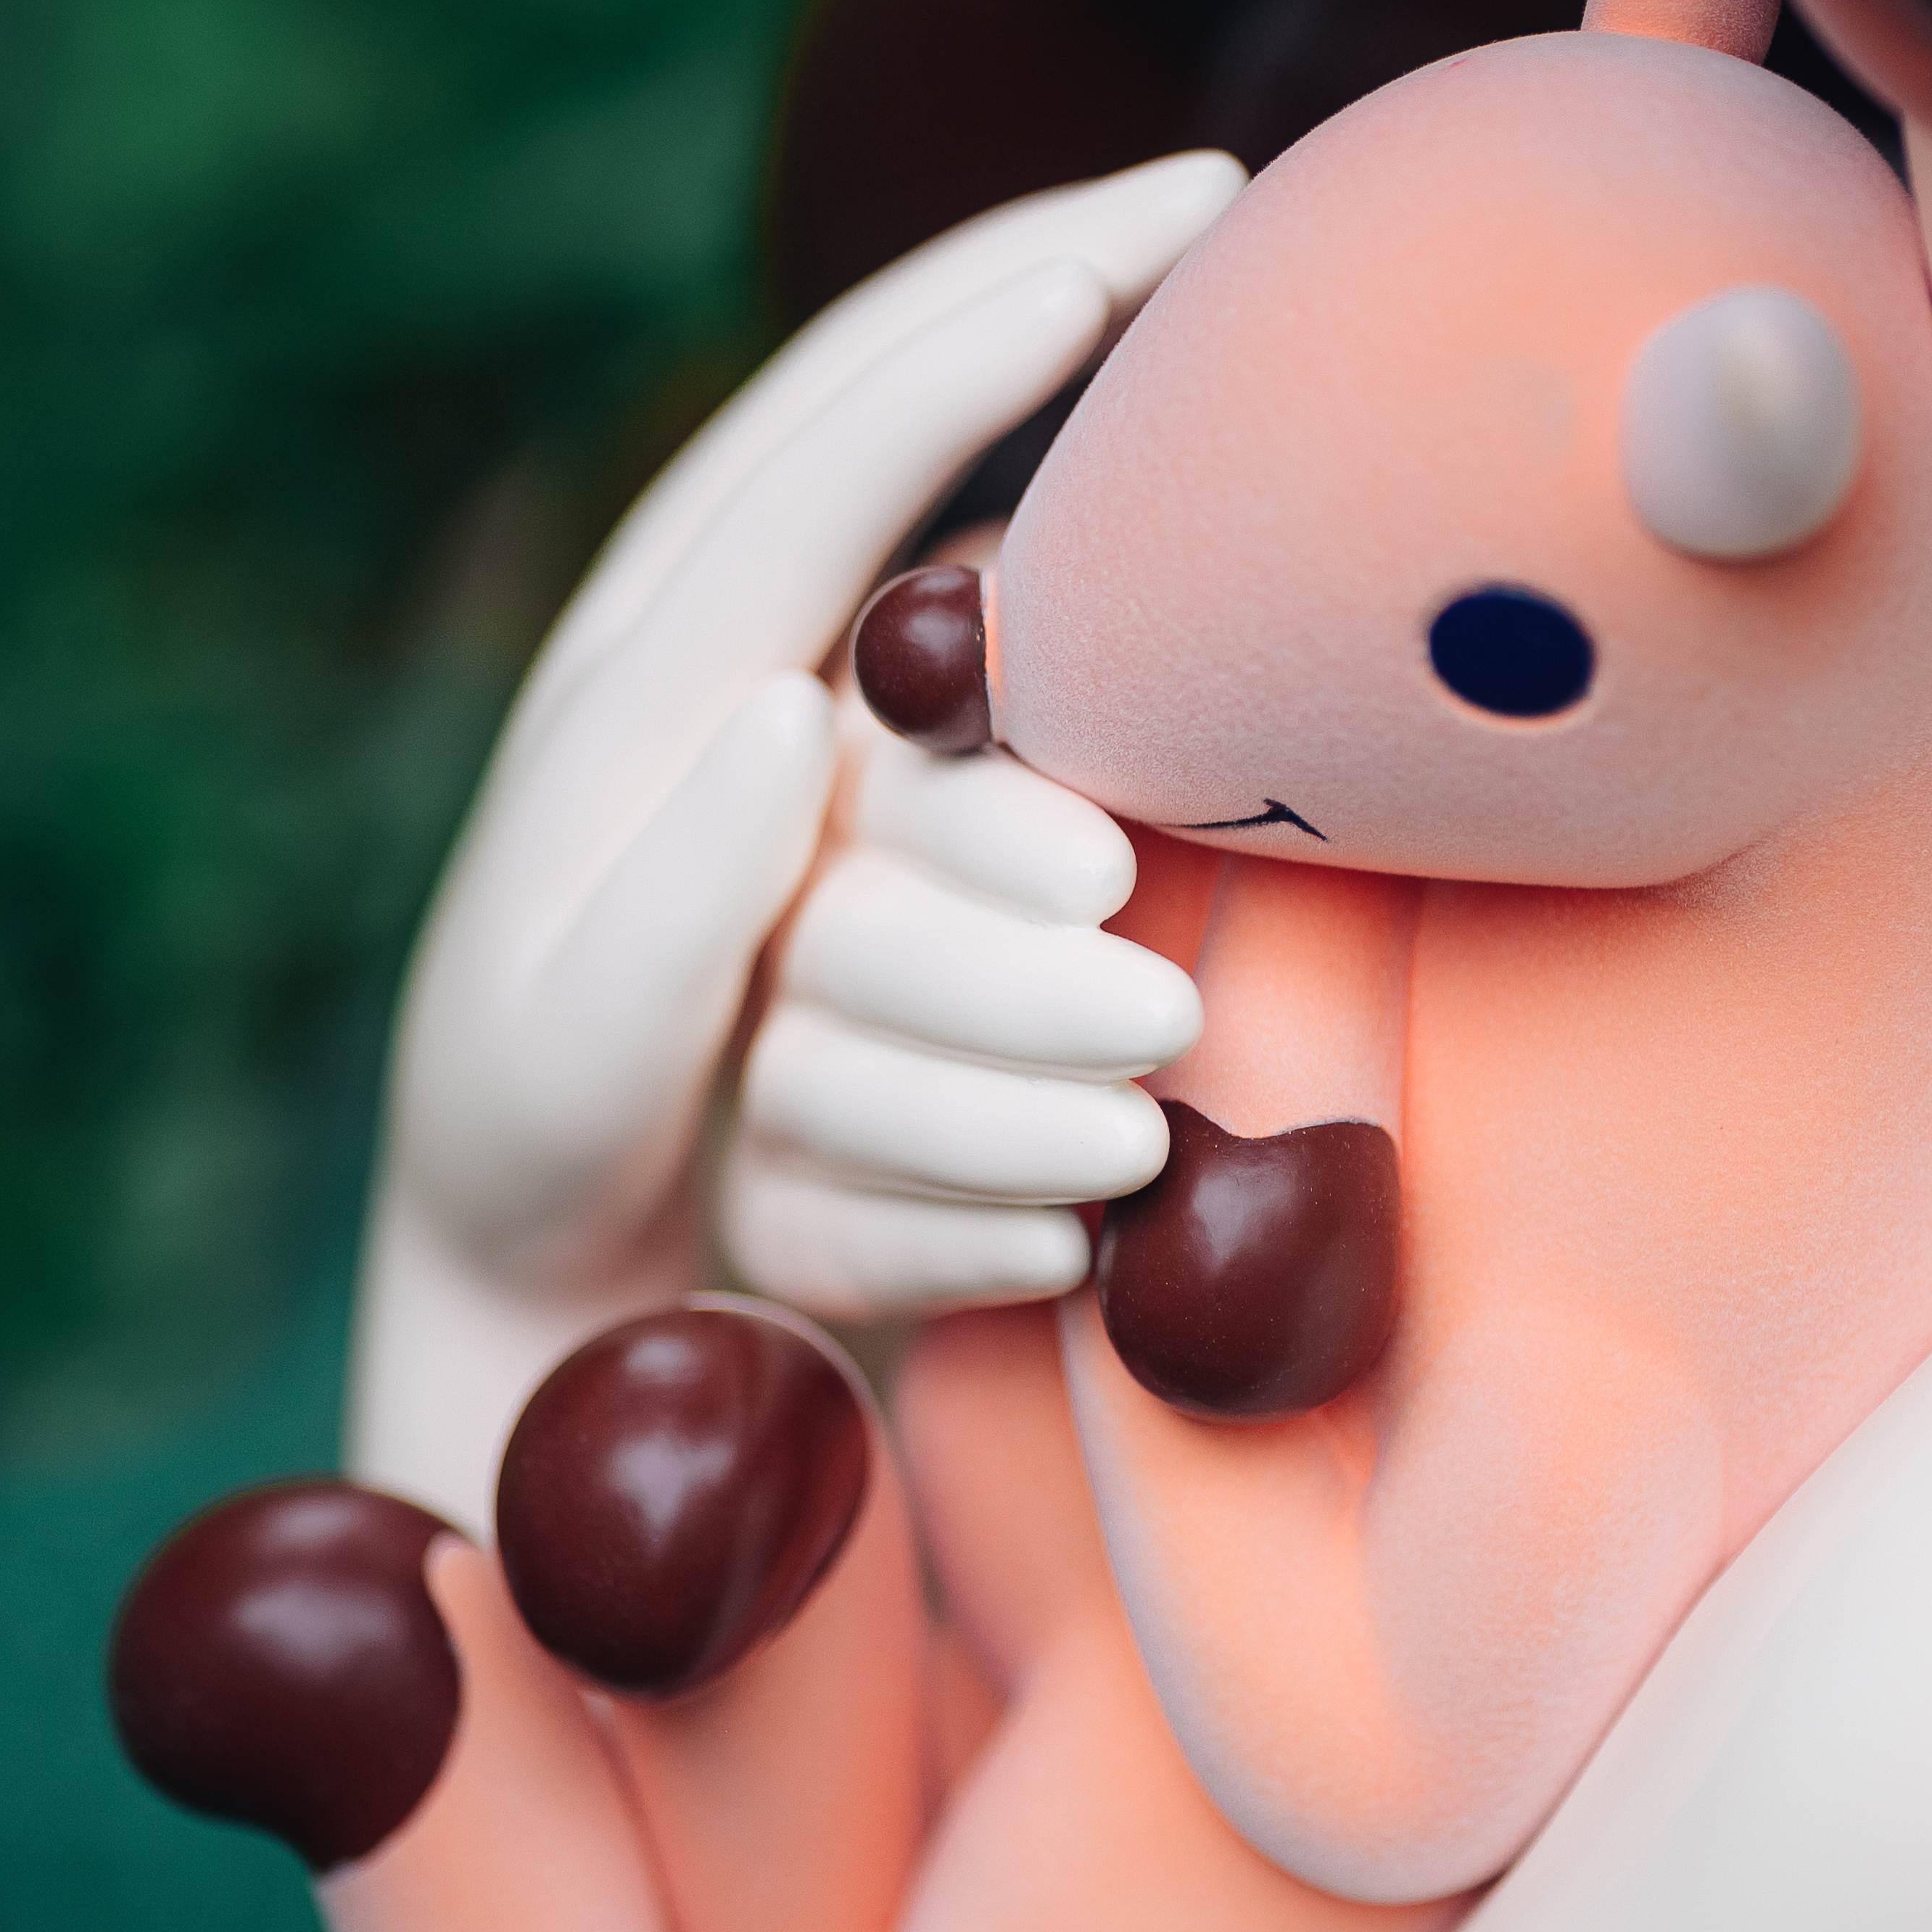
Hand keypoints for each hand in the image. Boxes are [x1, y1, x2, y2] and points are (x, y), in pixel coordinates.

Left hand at [346, 151, 1240, 1518]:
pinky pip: (945, 591)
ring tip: (1168, 234)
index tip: (1135, 248)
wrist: (526, 1214)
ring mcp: (786, 677)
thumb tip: (798, 715)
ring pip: (915, 476)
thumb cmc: (540, 1137)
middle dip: (1035, 268)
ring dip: (1031, 329)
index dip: (975, 346)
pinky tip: (1135, 376)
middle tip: (1201, 180)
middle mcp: (716, 637)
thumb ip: (672, 899)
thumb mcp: (575, 1047)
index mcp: (638, 686)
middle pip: (877, 398)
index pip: (820, 462)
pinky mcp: (838, 749)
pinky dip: (1041, 485)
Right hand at [724, 718, 1201, 1320]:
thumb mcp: (1137, 802)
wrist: (1131, 1106)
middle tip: (1171, 1019)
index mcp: (861, 778)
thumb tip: (1157, 678)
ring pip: (821, 1094)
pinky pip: (818, 1238)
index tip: (1109, 879)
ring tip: (1142, 1147)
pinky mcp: (774, 1210)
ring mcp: (761, 1066)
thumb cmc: (1153, 905)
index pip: (900, 794)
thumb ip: (1103, 747)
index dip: (993, 834)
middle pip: (851, 945)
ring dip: (991, 1128)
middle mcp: (784, 916)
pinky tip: (1067, 1253)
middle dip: (1015, 992)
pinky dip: (943, 1250)